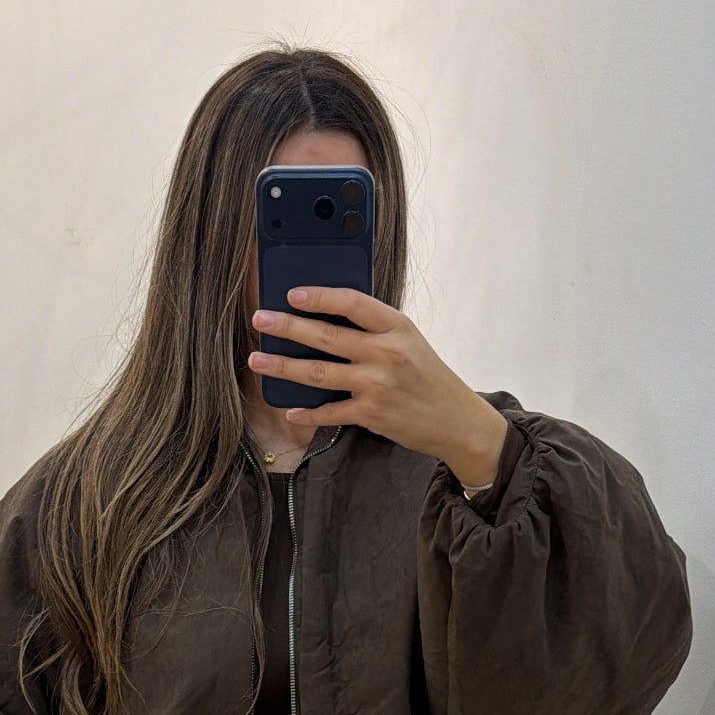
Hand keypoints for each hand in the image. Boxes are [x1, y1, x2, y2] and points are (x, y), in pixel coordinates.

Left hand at [248, 285, 509, 483]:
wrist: (457, 421)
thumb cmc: (428, 377)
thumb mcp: (410, 342)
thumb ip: (375, 329)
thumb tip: (327, 318)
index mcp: (397, 327)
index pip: (352, 302)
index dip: (319, 296)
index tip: (292, 293)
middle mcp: (386, 352)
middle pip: (326, 336)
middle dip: (287, 327)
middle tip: (260, 320)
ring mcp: (377, 384)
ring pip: (318, 372)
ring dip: (283, 366)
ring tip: (258, 360)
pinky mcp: (371, 414)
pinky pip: (330, 412)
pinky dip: (307, 413)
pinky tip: (289, 409)